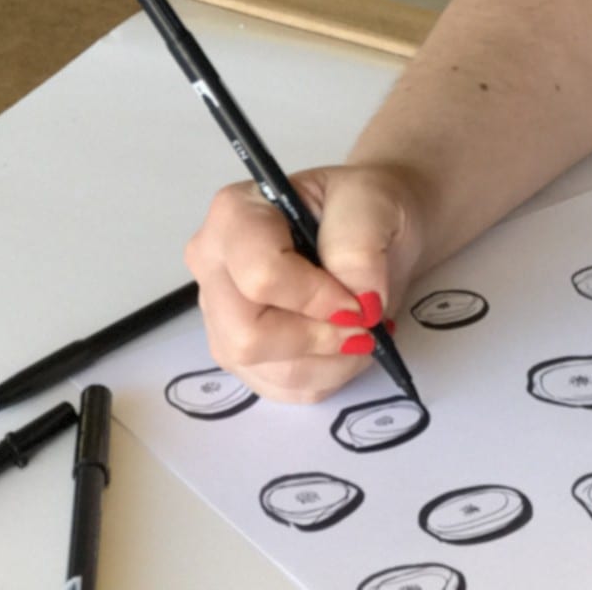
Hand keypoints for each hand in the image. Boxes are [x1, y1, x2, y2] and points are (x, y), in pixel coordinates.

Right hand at [183, 164, 429, 402]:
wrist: (377, 228)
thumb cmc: (365, 205)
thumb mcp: (371, 202)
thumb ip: (358, 247)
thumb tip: (359, 303)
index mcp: (234, 216)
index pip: (259, 276)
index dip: (315, 298)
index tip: (361, 300)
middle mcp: (214, 268)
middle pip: (246, 336)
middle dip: (317, 338)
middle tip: (365, 323)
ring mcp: (223, 317)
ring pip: (265, 369)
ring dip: (330, 361)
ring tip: (364, 330)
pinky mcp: (243, 356)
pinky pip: (280, 388)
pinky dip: (325, 376)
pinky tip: (345, 345)